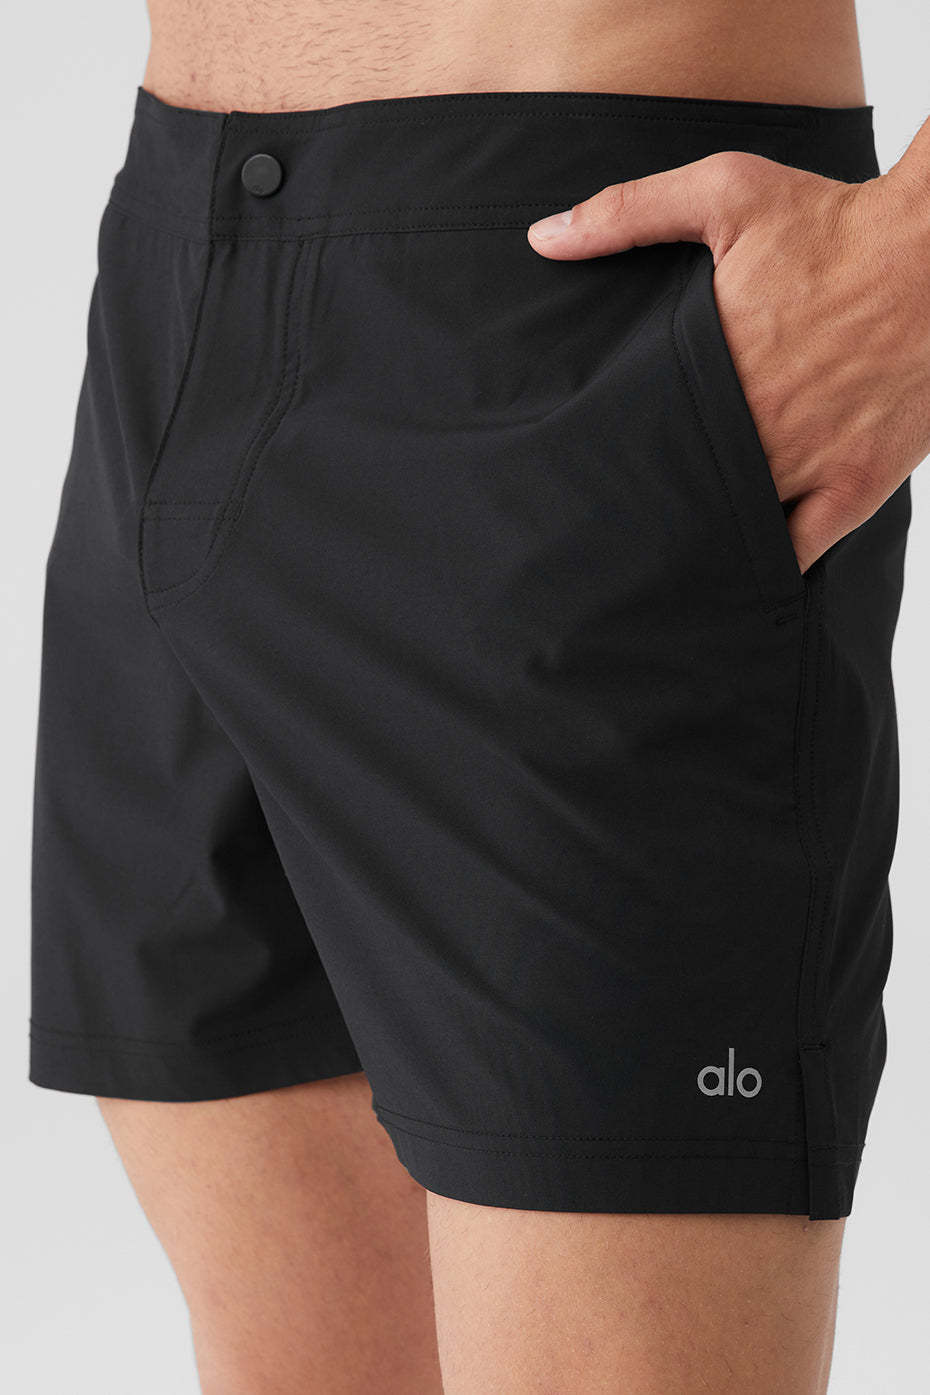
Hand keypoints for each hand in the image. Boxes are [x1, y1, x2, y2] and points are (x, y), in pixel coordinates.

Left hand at [527, 152, 929, 572]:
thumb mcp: (726, 192)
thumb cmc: (838, 221)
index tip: (583, 471)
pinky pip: (801, 550)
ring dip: (696, 537)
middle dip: (647, 503)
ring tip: (658, 554)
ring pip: (730, 525)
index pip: (637, 435)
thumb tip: (544, 237)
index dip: (608, 460)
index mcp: (714, 366)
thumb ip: (628, 213)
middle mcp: (756, 425)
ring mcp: (809, 462)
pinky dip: (766, 565)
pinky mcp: (858, 483)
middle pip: (679, 487)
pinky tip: (733, 572)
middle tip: (610, 524)